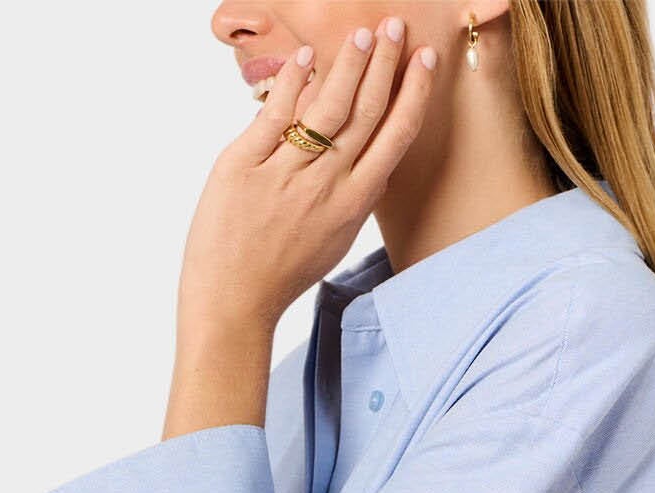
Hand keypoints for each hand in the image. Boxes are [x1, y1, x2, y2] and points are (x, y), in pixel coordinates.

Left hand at [175, 19, 437, 338]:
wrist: (232, 303)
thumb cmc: (280, 275)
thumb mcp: (332, 243)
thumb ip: (355, 202)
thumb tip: (377, 167)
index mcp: (352, 206)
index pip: (393, 138)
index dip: (412, 94)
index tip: (423, 60)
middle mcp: (325, 187)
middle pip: (365, 113)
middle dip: (384, 65)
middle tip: (393, 27)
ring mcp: (284, 176)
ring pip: (326, 108)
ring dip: (347, 65)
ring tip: (360, 35)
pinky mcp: (244, 168)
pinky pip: (274, 115)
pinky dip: (292, 81)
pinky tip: (305, 57)